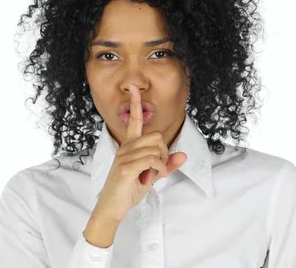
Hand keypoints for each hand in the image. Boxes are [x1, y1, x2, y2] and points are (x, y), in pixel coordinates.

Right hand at [91, 83, 186, 223]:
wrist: (112, 207)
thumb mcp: (151, 176)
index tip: (134, 87)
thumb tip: (184, 155)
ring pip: (156, 149)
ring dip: (161, 165)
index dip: (135, 103)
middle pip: (157, 136)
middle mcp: (126, 147)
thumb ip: (166, 164)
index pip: (134, 120)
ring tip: (151, 176)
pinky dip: (158, 170)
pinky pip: (152, 160)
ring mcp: (124, 156)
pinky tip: (150, 178)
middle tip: (157, 168)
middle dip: (164, 153)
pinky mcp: (126, 167)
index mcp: (129, 146)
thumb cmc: (128, 190)